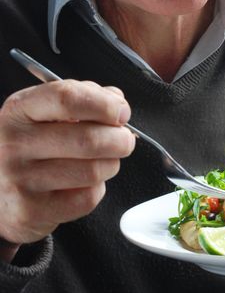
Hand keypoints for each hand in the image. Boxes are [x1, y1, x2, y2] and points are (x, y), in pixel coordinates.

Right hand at [0, 80, 134, 255]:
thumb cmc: (30, 143)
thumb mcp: (45, 110)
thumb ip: (85, 98)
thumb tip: (118, 104)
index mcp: (20, 109)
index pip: (68, 98)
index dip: (105, 104)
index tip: (122, 112)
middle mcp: (15, 142)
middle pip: (88, 139)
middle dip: (119, 139)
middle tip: (123, 140)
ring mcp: (21, 179)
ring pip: (93, 171)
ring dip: (110, 164)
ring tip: (103, 160)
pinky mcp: (31, 212)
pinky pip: (87, 199)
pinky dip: (96, 189)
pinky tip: (83, 182)